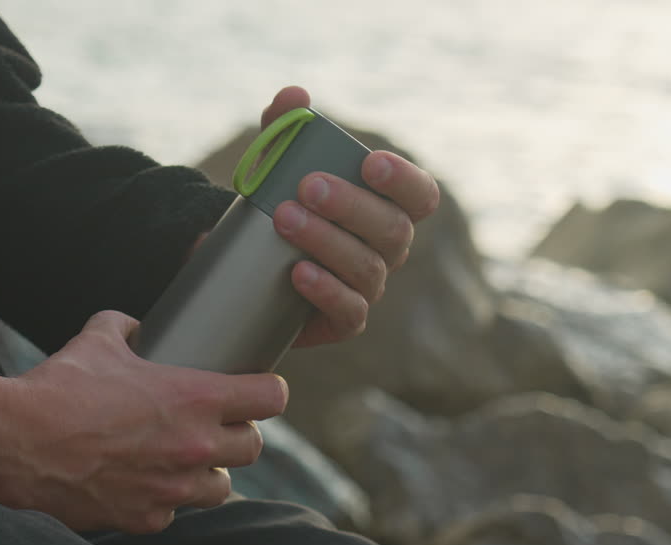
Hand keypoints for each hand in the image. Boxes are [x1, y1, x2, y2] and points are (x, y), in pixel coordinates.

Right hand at [0, 310, 287, 533]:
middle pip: (254, 447)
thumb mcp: (97, 340)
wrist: (10, 443)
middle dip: (240, 434)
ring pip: (222, 487)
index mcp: (196, 398)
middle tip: (219, 424)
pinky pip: (174, 511)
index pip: (271, 398)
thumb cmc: (57, 388)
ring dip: (211, 472)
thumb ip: (127, 327)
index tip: (258, 390)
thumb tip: (137, 326)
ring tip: (186, 459)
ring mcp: (173, 488)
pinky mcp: (146, 518)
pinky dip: (165, 499)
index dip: (268, 391)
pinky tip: (145, 483)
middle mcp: (195, 447)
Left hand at [260, 86, 440, 347]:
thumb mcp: (278, 166)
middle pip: (393, 230)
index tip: (370, 163)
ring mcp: (370, 287)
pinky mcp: (343, 321)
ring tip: (284, 219)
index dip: (404, 180)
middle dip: (351, 206)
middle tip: (307, 187)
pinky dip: (326, 291)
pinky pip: (350, 311)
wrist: (250, 272)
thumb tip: (294, 97)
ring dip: (327, 241)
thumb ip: (286, 129)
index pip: (420, 195)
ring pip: (368, 268)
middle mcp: (388, 249)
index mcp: (388, 208)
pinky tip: (298, 272)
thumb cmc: (282, 208)